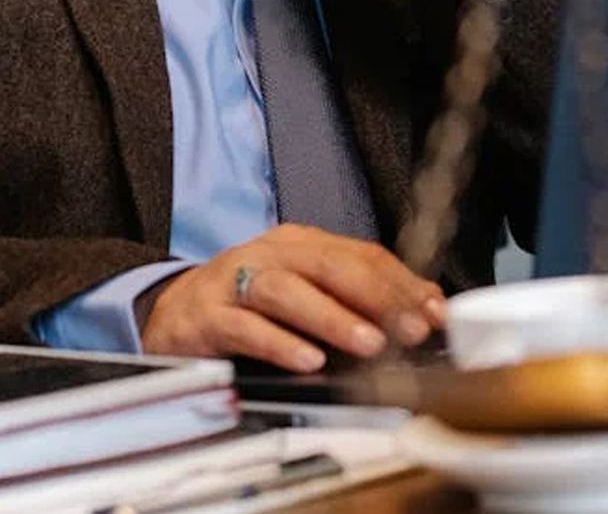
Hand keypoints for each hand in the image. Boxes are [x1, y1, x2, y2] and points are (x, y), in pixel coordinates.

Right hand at [139, 224, 447, 371]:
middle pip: (327, 265)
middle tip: (410, 329)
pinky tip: (307, 362)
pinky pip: (245, 327)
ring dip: (332, 318)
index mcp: (301, 245)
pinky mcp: (208, 316)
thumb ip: (356, 300)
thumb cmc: (249, 305)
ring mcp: (236, 282)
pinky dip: (279, 344)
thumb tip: (421, 313)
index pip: (359, 254)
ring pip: (287, 292)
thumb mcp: (306, 294)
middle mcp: (270, 255)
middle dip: (375, 298)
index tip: (434, 312)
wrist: (174, 312)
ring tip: (368, 345)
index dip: (400, 283)